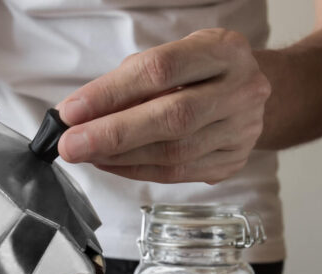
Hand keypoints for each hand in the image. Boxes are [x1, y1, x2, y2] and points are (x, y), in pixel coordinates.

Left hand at [56, 29, 269, 183]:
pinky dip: (137, 170)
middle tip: (71, 145)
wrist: (249, 92)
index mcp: (224, 50)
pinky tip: (111, 163)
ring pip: (174, 153)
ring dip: (121, 157)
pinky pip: (177, 174)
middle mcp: (241, 90)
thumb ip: (131, 81)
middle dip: (113, 134)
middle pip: (172, 118)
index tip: (72, 111)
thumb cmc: (200, 71)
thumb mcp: (174, 57)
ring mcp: (242, 130)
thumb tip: (81, 114)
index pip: (161, 70)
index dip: (111, 93)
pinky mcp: (232, 161)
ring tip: (87, 153)